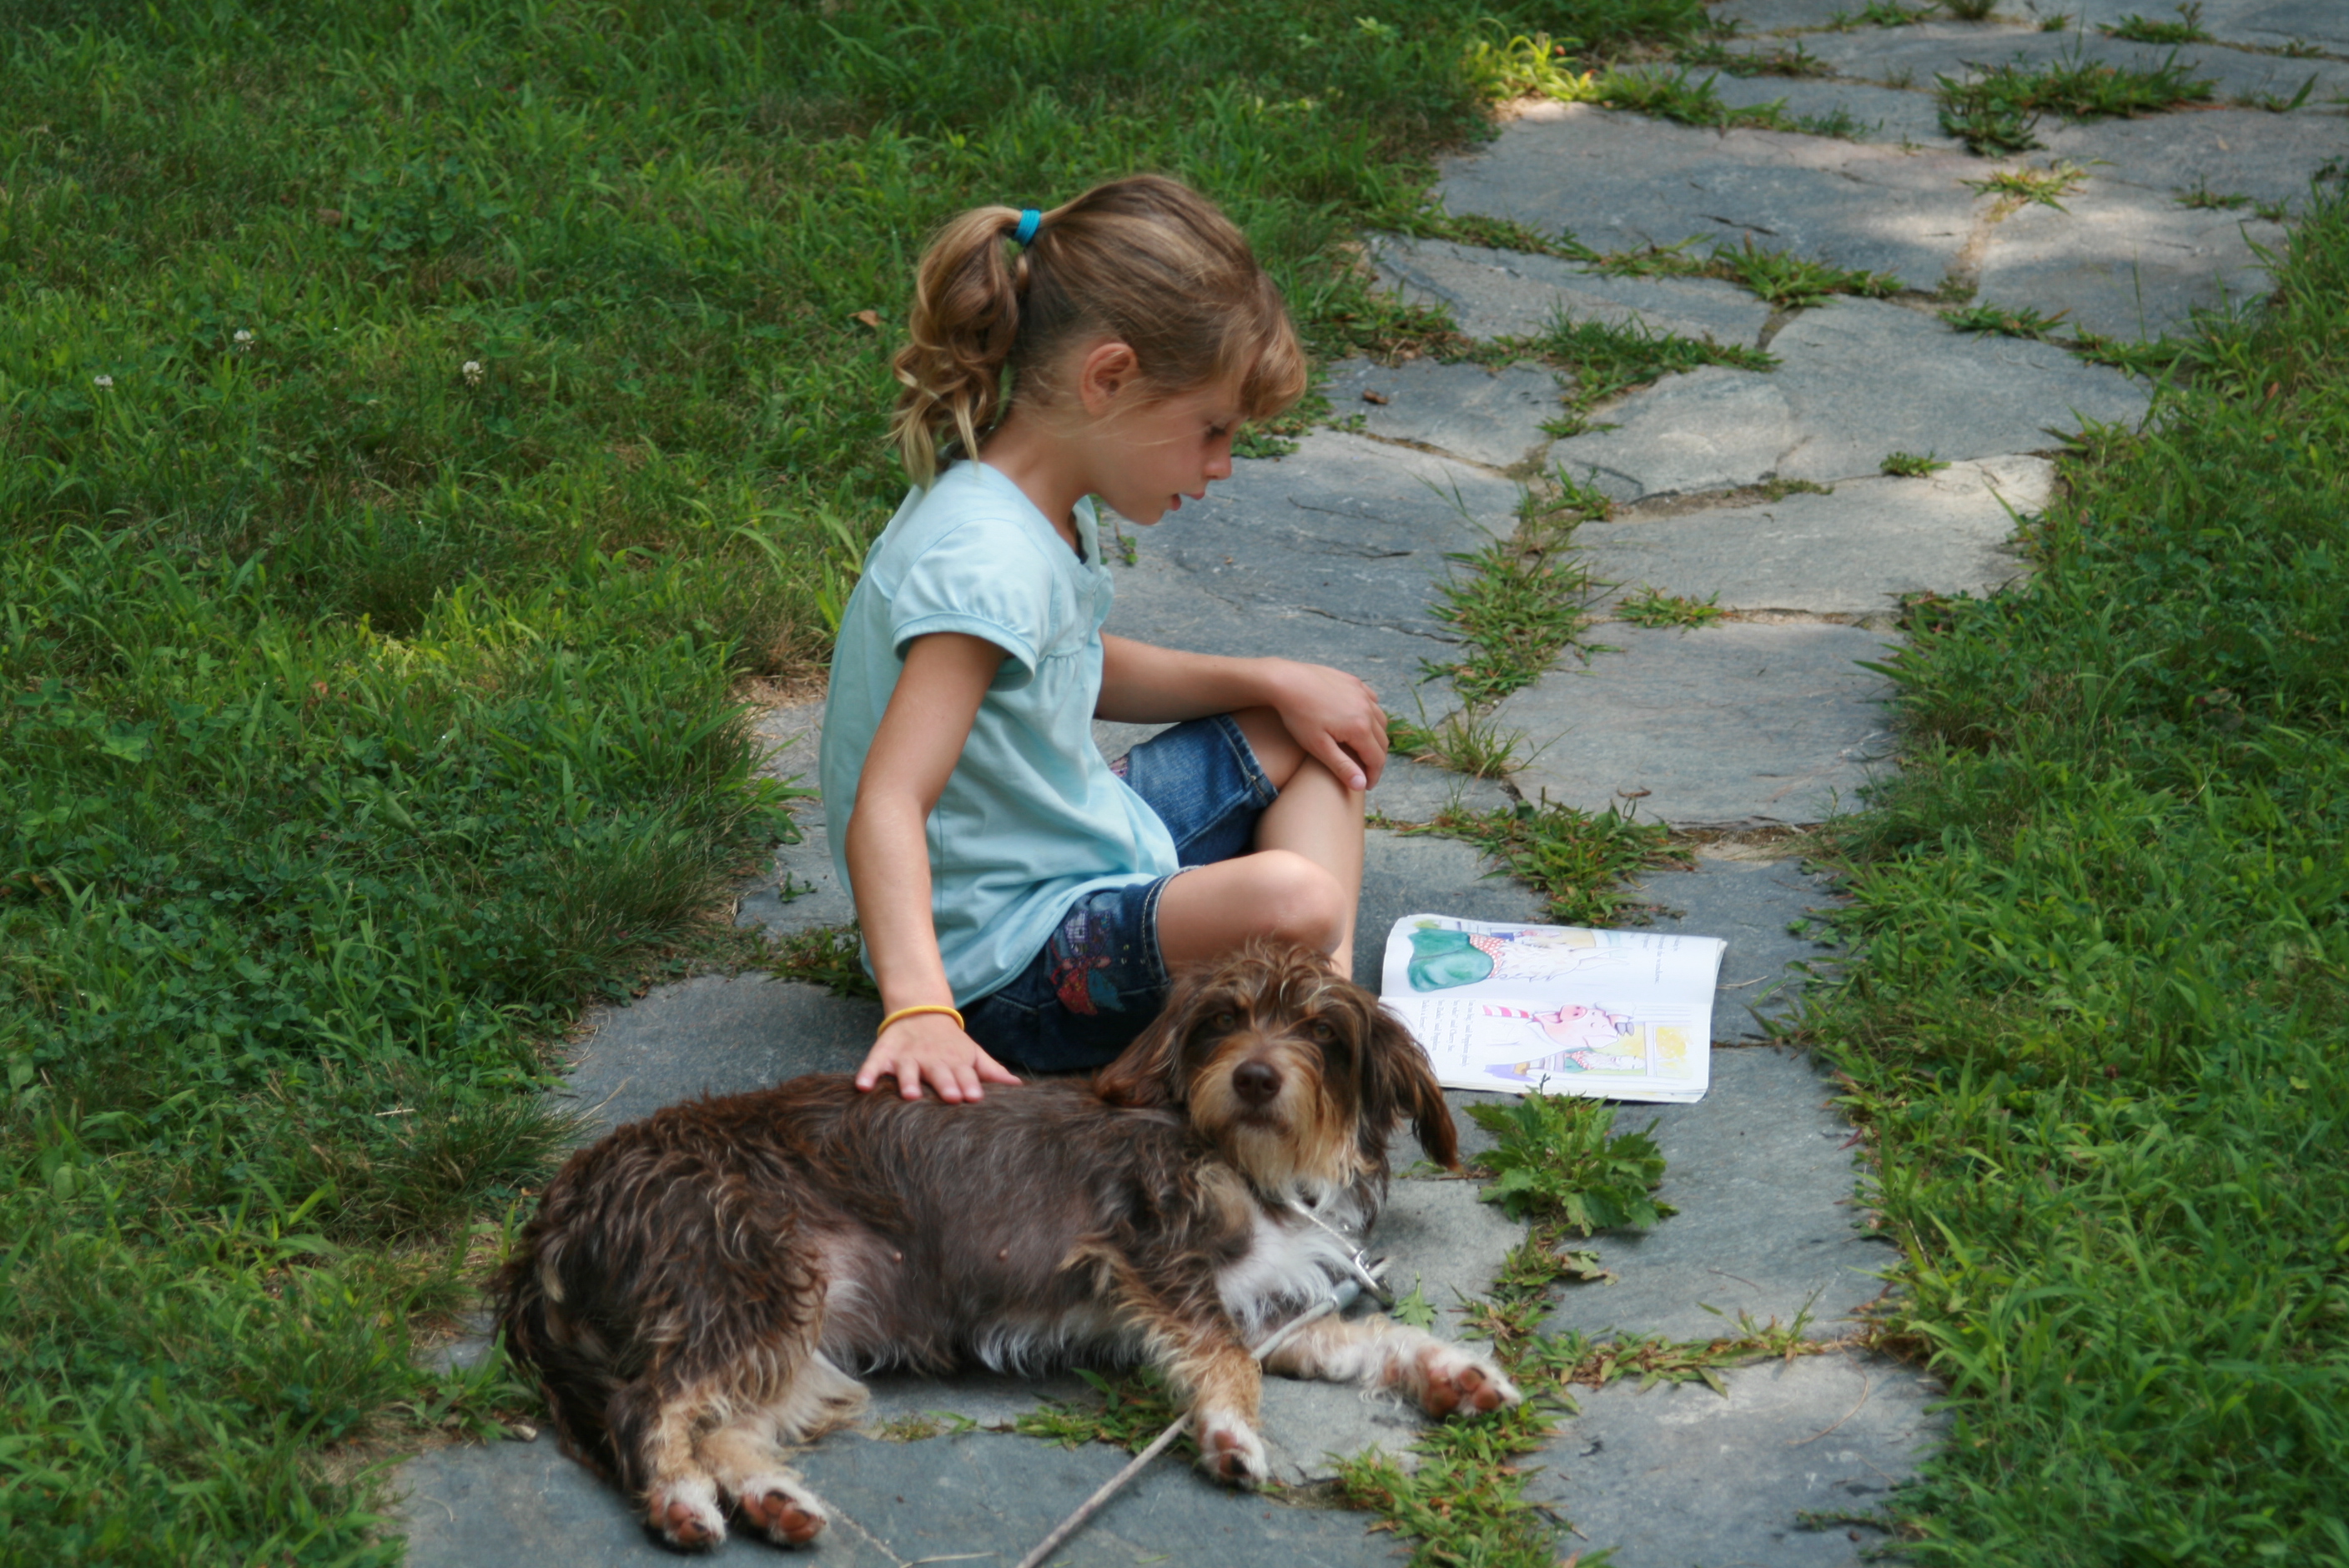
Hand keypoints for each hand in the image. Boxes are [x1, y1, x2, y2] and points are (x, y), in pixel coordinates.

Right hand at [854, 1013, 1021, 1102]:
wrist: (920, 1012)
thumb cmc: (951, 1045)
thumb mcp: (972, 1055)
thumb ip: (992, 1072)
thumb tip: (1019, 1086)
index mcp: (955, 1062)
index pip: (964, 1075)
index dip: (970, 1085)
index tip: (976, 1097)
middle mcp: (931, 1060)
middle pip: (938, 1073)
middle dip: (945, 1083)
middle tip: (951, 1096)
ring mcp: (907, 1057)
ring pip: (907, 1070)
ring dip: (907, 1081)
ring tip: (908, 1094)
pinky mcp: (885, 1054)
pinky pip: (874, 1064)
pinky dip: (868, 1073)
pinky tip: (862, 1086)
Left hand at [1263, 660, 1388, 791]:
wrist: (1285, 681)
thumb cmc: (1298, 716)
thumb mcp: (1318, 747)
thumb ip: (1342, 766)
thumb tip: (1361, 785)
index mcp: (1360, 728)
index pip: (1377, 758)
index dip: (1374, 775)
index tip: (1367, 786)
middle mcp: (1367, 709)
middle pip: (1382, 740)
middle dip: (1376, 759)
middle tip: (1366, 771)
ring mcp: (1362, 693)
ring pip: (1381, 719)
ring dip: (1377, 737)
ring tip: (1365, 749)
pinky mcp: (1354, 682)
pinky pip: (1373, 700)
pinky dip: (1372, 714)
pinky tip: (1363, 720)